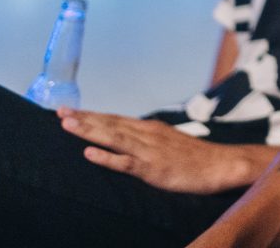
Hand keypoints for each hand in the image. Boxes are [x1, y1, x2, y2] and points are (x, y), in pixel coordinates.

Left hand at [59, 109, 253, 193]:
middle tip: (58, 111)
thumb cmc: (195, 158)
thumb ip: (147, 140)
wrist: (221, 165)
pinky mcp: (153, 169)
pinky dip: (106, 157)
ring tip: (67, 124)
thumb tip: (127, 140)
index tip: (68, 110)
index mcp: (149, 128)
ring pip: (113, 138)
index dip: (91, 115)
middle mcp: (147, 134)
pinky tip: (89, 153)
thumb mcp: (169, 142)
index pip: (114, 119)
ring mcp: (149, 151)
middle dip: (83, 118)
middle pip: (110, 124)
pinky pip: (126, 163)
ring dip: (89, 130)